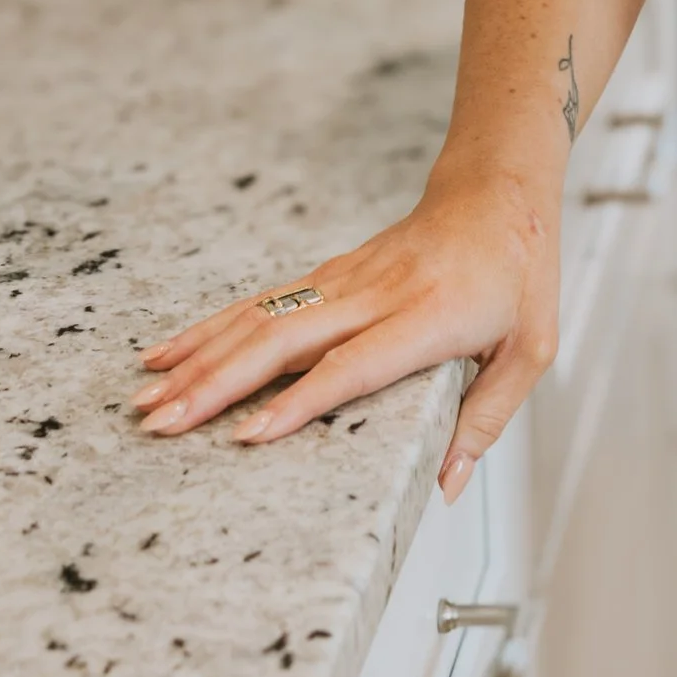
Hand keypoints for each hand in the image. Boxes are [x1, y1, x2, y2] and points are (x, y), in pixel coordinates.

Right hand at [134, 162, 561, 502]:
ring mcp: (346, 280)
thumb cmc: (521, 274)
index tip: (249, 437)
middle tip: (163, 426)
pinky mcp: (328, 274)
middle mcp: (378, 295)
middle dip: (218, 385)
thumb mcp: (531, 349)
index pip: (355, 364)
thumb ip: (487, 417)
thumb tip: (447, 486)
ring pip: (262, 317)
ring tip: (146, 398)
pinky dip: (209, 328)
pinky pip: (262, 303)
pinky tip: (167, 353)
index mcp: (430, 317)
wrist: (499, 190)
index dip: (301, 401)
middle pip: (287, 340)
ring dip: (199, 358)